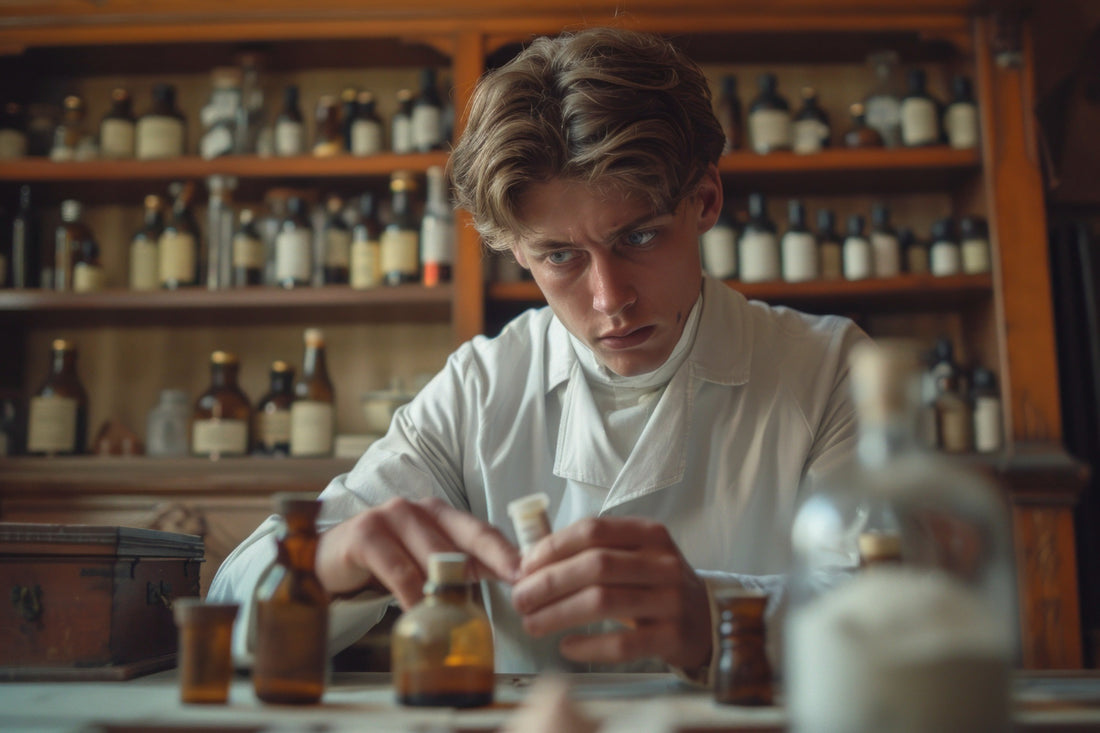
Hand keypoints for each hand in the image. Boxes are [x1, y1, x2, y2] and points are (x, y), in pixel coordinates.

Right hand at [315, 496, 520, 608]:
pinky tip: (420, 615)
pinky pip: (398, 571)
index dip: (505, 551)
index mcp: (439, 513)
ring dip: (446, 588)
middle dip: (484, 570)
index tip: (527, 572)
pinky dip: (411, 596)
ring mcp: (389, 518)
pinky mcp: (365, 535)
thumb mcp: (426, 562)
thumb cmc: (386, 562)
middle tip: (507, 592)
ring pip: (430, 556)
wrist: (327, 562)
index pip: (480, 531)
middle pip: (459, 542)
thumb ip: (463, 567)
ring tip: (461, 614)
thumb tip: (510, 582)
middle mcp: (417, 509)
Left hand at [510, 517, 711, 669]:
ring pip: (603, 602)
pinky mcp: (673, 636)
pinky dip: (588, 646)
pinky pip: (622, 643)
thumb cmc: (654, 585)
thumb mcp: (634, 556)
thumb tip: (529, 563)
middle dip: (548, 583)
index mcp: (649, 534)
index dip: (553, 547)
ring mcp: (670, 599)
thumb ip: (592, 553)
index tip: (524, 566)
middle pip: (594, 566)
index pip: (593, 530)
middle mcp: (662, 562)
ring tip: (532, 624)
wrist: (706, 619)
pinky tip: (566, 646)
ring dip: (558, 614)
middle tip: (520, 599)